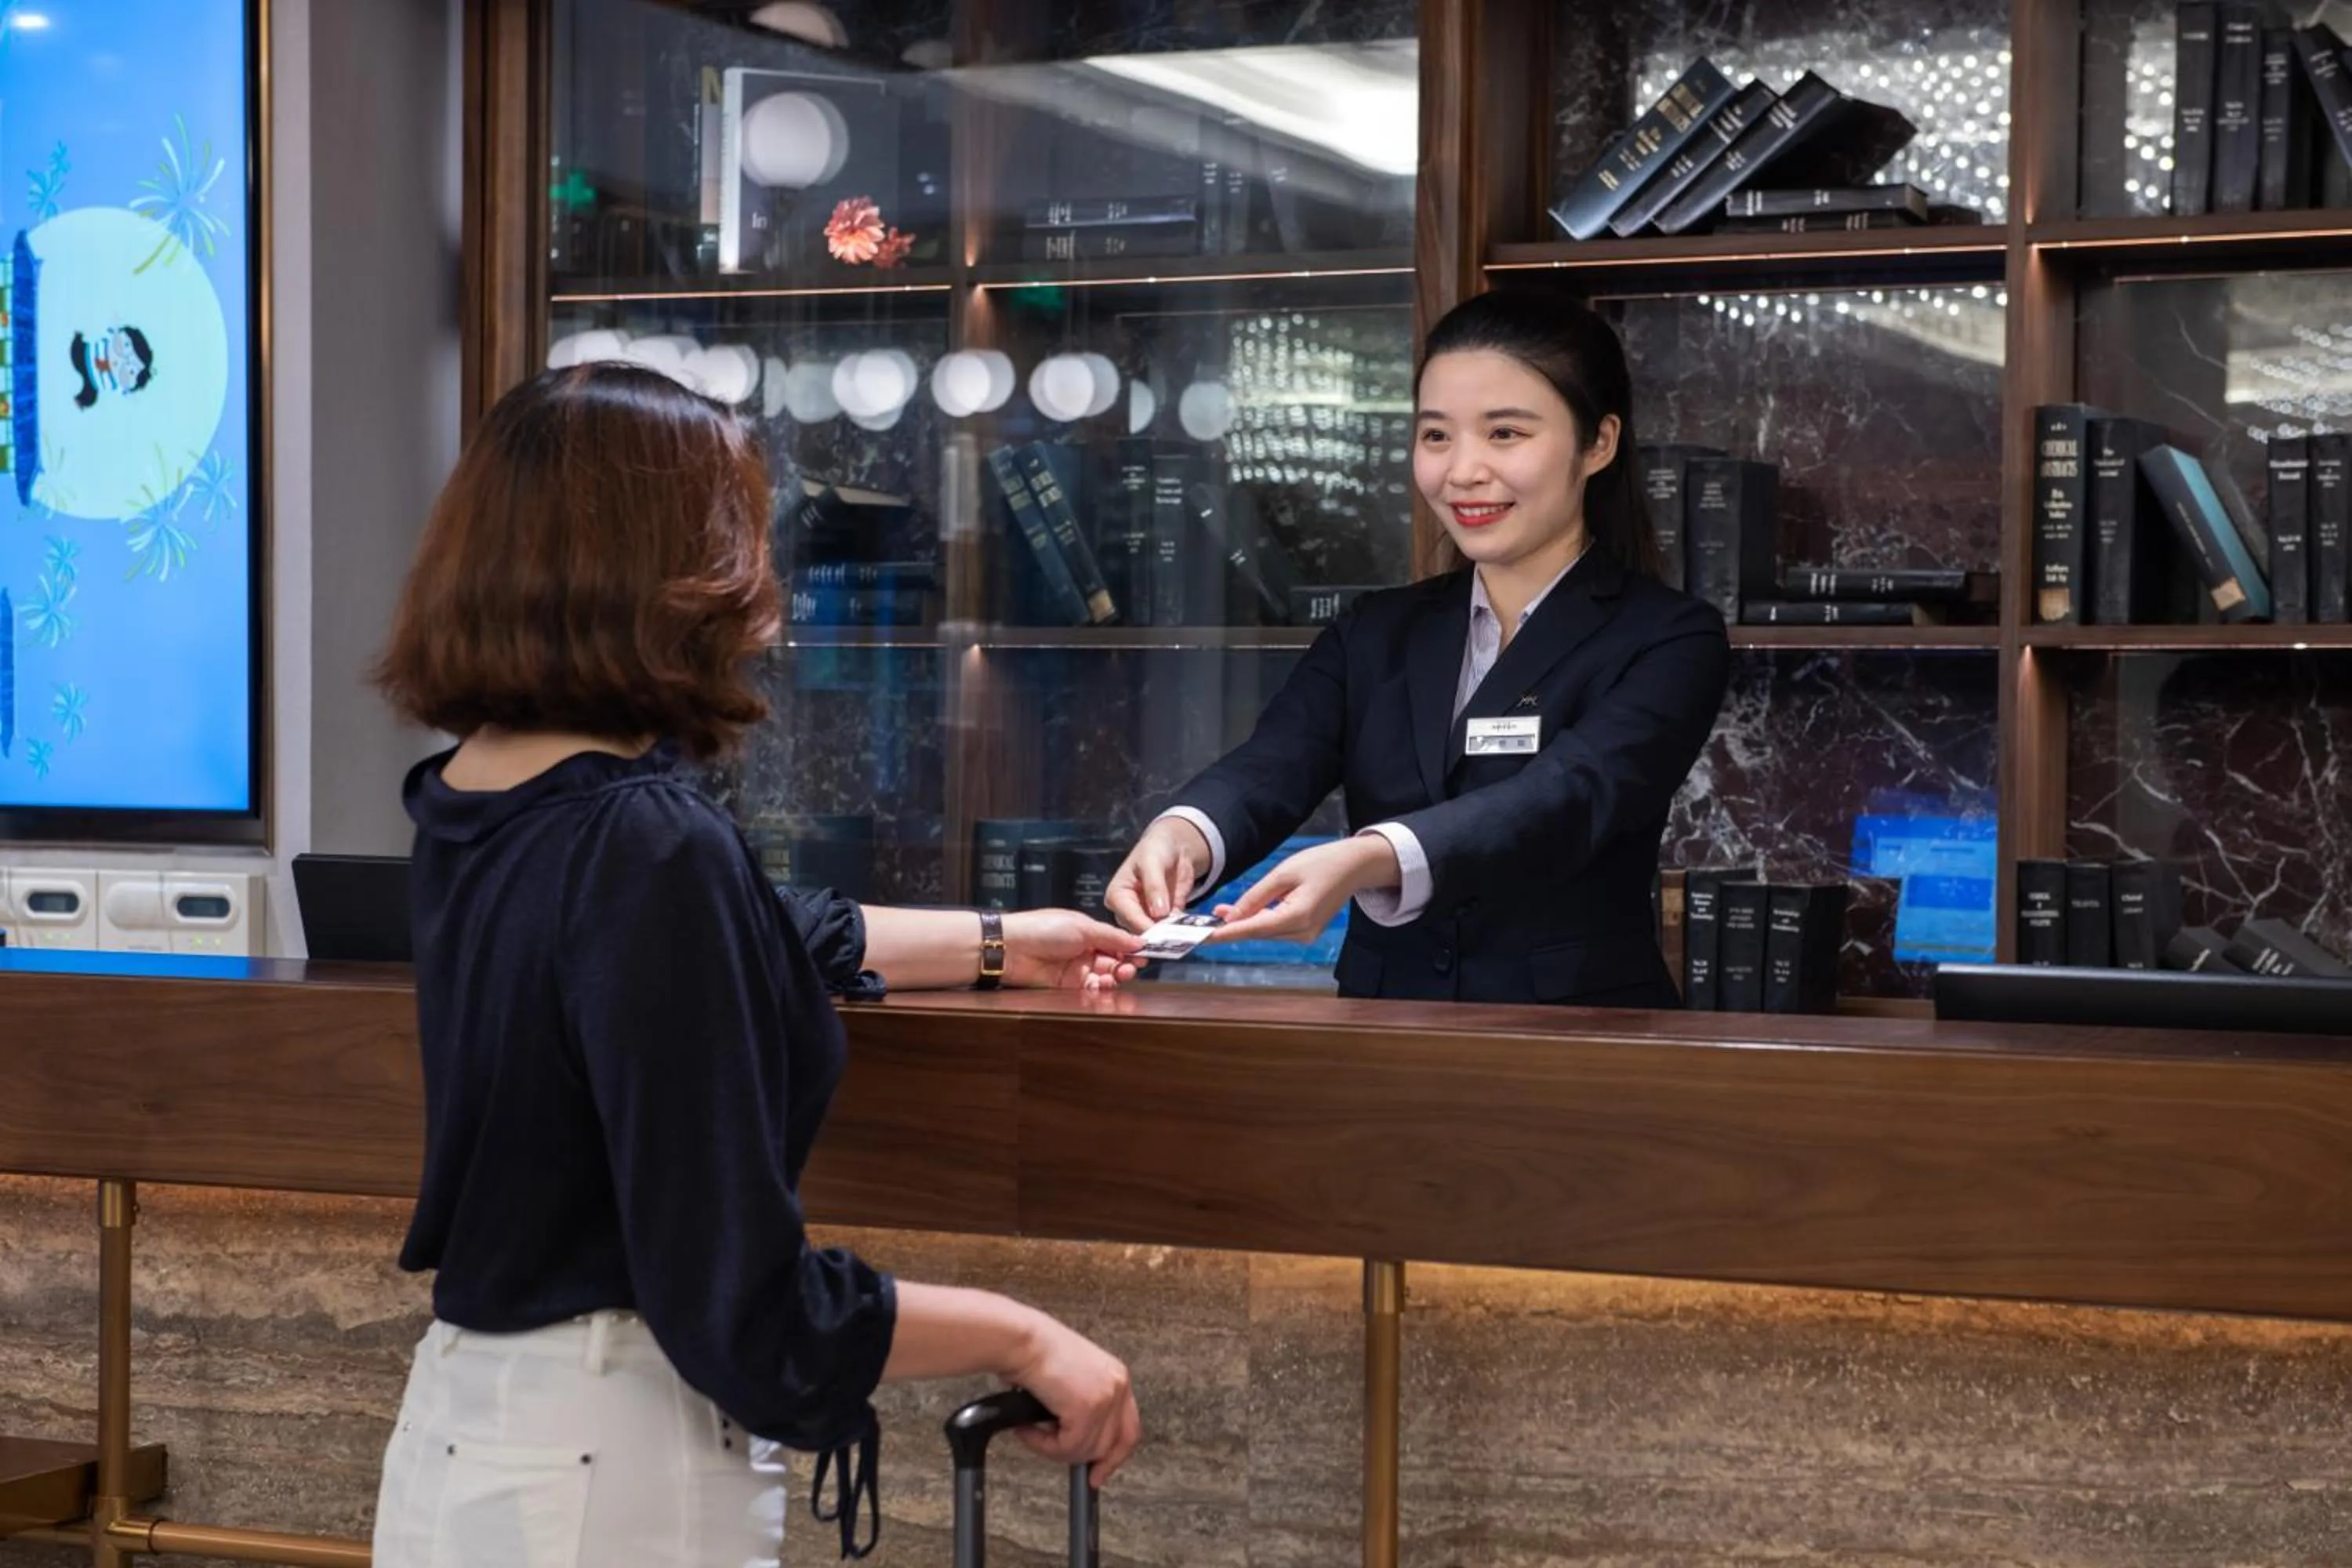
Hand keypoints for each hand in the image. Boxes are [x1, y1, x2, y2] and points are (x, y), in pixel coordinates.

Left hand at [1000, 908, 1144, 989]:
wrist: (1011, 947)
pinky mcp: (1067, 985)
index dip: (1131, 949)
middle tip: (1130, 969)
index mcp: (1089, 932)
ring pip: (1104, 977)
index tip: (1144, 955)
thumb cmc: (1043, 928)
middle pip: (1114, 961)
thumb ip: (1112, 937)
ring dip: (1113, 978)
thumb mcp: (1083, 927)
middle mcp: (1085, 950)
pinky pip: (1089, 989)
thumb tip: (1139, 941)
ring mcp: (1076, 968)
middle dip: (1125, 965)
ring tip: (1115, 977)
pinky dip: (1098, 989)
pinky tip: (1098, 985)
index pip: (1117, 942)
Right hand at [1006, 1314, 1142, 1484]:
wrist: (1019, 1339)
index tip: (1099, 1473)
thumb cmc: (1033, 1351)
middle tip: (1057, 1456)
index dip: (1114, 1456)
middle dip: (1083, 1458)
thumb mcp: (1072, 1380)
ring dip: (1054, 1449)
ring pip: (1086, 1450)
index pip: (1129, 1428)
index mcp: (1116, 1376)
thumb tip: (1078, 1442)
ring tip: (1031, 1431)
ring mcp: (1105, 1397)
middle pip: (1112, 1445)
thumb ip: (1084, 1406)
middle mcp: (1117, 1385)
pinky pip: (1067, 1447)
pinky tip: (1028, 1428)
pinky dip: (1043, 1445)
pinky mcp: (1086, 1409)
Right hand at [1104, 817, 1212, 931]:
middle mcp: (1127, 912)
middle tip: (1177, 939)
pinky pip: (1173, 932)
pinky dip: (1184, 934)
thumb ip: (1154, 886)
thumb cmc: (1156, 850)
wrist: (1174, 848)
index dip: (1145, 926)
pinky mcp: (1163, 922)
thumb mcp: (1152, 862)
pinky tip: (1196, 935)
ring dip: (1172, 938)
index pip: (1129, 916)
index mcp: (1117, 896)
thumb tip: (1158, 913)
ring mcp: (1146, 919)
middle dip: (1159, 937)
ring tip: (1188, 938)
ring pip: (1156, 936)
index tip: (1162, 935)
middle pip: (1140, 931)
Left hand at [1207, 835, 1398, 945]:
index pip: (1252, 929)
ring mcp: (1306, 935)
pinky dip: (1258, 922)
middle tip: (1203, 921)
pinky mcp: (1306, 932)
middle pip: (1257, 933)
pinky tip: (1244, 913)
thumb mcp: (1284, 873)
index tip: (1202, 938)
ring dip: (1243, 924)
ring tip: (1219, 913)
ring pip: (1265, 932)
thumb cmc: (1322, 863)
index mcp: (1298, 917)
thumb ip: (1256, 896)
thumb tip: (1232, 916)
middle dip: (1231, 927)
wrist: (1354, 867)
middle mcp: (1302, 932)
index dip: (1225, 934)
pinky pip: (1275, 929)